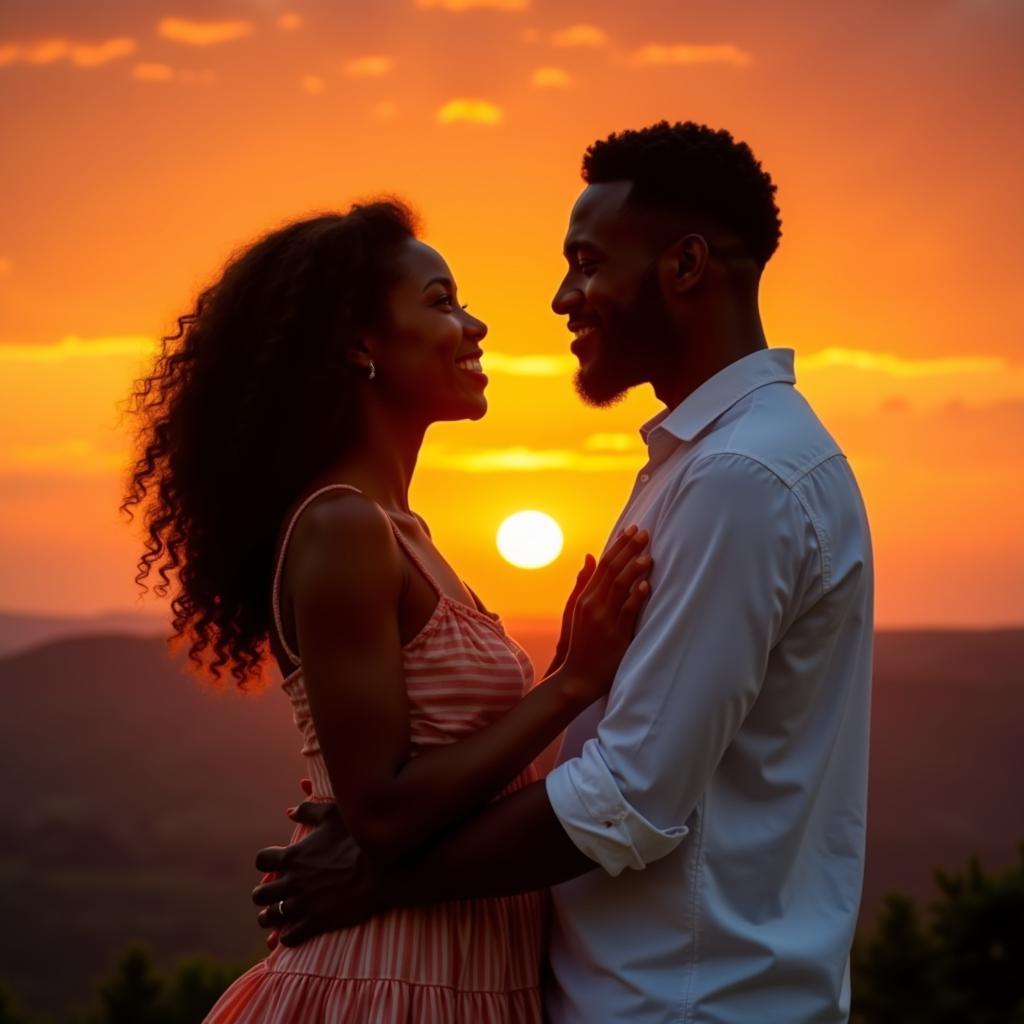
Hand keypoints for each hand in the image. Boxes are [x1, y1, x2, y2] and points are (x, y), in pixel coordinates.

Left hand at [252, 800, 378, 947]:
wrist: (381, 869)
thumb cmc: (357, 838)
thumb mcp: (333, 815)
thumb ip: (308, 811)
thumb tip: (289, 812)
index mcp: (293, 856)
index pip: (262, 861)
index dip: (267, 863)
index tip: (275, 865)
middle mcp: (292, 882)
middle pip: (260, 894)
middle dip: (264, 894)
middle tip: (273, 894)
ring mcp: (302, 904)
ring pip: (270, 917)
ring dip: (271, 917)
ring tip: (276, 916)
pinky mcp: (315, 922)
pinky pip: (288, 937)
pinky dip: (288, 936)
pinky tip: (294, 931)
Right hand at [559, 525, 651, 704]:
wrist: (577, 677)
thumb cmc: (581, 642)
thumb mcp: (577, 610)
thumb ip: (584, 583)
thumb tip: (591, 555)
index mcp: (585, 597)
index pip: (604, 564)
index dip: (619, 545)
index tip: (632, 528)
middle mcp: (593, 605)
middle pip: (612, 571)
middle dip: (629, 550)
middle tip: (645, 533)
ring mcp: (604, 620)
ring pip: (620, 588)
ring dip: (634, 570)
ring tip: (648, 555)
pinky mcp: (616, 636)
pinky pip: (627, 613)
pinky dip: (636, 598)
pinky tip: (646, 586)